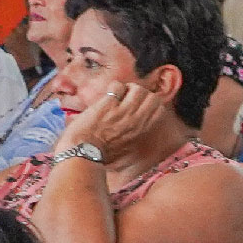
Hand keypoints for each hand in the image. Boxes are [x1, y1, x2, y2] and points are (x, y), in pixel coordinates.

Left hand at [57, 79, 173, 156]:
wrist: (84, 154)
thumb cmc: (102, 155)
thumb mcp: (126, 148)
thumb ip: (133, 136)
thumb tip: (133, 129)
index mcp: (141, 131)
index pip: (159, 109)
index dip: (150, 102)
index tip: (140, 104)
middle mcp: (136, 120)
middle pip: (152, 97)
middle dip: (141, 93)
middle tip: (128, 96)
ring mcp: (123, 111)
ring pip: (137, 89)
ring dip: (128, 88)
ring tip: (118, 94)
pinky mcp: (108, 105)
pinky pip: (117, 86)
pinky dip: (113, 87)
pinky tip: (107, 95)